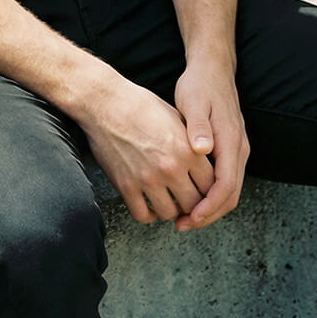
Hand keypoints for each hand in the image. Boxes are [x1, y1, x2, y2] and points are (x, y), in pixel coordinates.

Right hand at [78, 73, 216, 225]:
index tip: (202, 188)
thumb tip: (203, 159)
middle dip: (193, 203)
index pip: (211, 185)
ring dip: (171, 209)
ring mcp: (147, 179)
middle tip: (187, 198)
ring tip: (168, 199)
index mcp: (187, 149)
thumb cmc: (139, 104)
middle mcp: (170, 168)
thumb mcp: (175, 116)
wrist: (105, 102)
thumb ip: (192, 142)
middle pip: (194, 204)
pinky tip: (148, 203)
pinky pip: (142, 215)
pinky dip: (148, 214)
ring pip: (170, 214)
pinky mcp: (126, 186)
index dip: (209, 189)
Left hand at [171, 60, 249, 231]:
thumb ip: (198, 127)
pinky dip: (210, 195)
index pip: (226, 186)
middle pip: (230, 195)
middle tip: (183, 225)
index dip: (209, 207)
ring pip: (229, 190)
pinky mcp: (230, 149)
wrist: (212, 69)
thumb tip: (202, 150)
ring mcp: (237, 151)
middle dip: (208, 214)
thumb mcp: (193, 101)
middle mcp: (239, 150)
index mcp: (231, 142)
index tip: (190, 218)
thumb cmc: (199, 85)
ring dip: (209, 207)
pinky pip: (225, 180)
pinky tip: (190, 196)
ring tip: (184, 216)